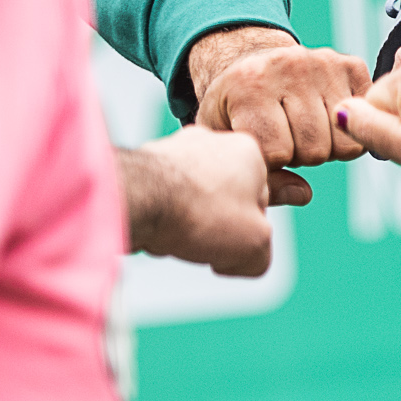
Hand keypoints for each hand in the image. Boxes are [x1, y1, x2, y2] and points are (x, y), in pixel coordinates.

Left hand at [121, 128, 278, 276]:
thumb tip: (247, 259)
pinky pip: (163, 197)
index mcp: (249, 152)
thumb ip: (261, 254)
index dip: (251, 230)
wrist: (137, 199)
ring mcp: (178, 149)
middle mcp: (214, 142)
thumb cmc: (199, 212)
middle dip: (218, 223)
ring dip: (189, 221)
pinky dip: (162, 216)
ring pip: (193, 197)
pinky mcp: (147, 162)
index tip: (238, 244)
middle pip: (226, 196)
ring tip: (178, 236)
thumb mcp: (253, 245)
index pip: (262, 200)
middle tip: (207, 243)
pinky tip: (157, 229)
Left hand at [187, 25, 368, 167]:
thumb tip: (304, 194)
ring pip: (344, 142)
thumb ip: (259, 177)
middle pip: (315, 150)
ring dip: (326, 146)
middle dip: (301, 156)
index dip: (271, 163)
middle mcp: (288, 66)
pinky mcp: (350, 65)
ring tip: (304, 129)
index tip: (261, 147)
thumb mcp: (229, 142)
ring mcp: (323, 62)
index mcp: (248, 84)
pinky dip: (348, 129)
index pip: (278, 154)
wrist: (248, 62)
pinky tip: (325, 117)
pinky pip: (366, 121)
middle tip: (286, 137)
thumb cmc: (234, 110)